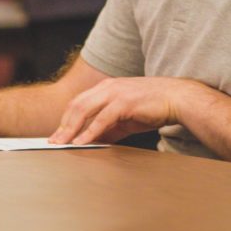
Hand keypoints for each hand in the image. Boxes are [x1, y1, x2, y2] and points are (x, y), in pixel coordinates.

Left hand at [48, 76, 196, 144]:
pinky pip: (101, 119)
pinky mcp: (124, 102)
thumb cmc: (154, 107)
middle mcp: (108, 87)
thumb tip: (94, 140)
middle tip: (53, 141)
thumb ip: (109, 127)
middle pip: (76, 106)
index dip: (65, 119)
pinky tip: (82, 142)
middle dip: (63, 125)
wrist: (176, 98)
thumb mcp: (126, 118)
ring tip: (63, 143)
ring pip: (84, 110)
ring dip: (71, 128)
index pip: (78, 102)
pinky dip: (89, 131)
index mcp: (106, 88)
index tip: (57, 134)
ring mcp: (115, 93)